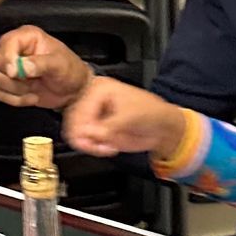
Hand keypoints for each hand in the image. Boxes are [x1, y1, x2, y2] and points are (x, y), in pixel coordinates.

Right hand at [0, 25, 89, 110]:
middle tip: (31, 80)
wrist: (74, 91)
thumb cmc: (70, 71)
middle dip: (14, 77)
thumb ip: (41, 64)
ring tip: (33, 89)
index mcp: (27, 37)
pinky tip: (31, 97)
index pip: (7, 43)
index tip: (16, 72)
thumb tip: (22, 67)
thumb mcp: (60, 64)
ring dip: (16, 90)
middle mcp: (15, 49)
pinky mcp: (9, 83)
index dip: (8, 58)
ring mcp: (11, 67)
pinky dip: (15, 99)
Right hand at [63, 79, 184, 160]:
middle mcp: (93, 100)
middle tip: (95, 145)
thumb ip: (109, 126)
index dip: (84, 125)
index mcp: (100, 88)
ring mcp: (94, 116)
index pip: (80, 107)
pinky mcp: (96, 130)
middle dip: (83, 136)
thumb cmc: (151, 113)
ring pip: (75, 132)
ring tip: (103, 147)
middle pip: (73, 120)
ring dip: (87, 143)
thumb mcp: (129, 117)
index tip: (91, 138)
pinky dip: (92, 147)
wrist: (161, 128)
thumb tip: (90, 133)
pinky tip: (105, 147)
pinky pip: (83, 141)